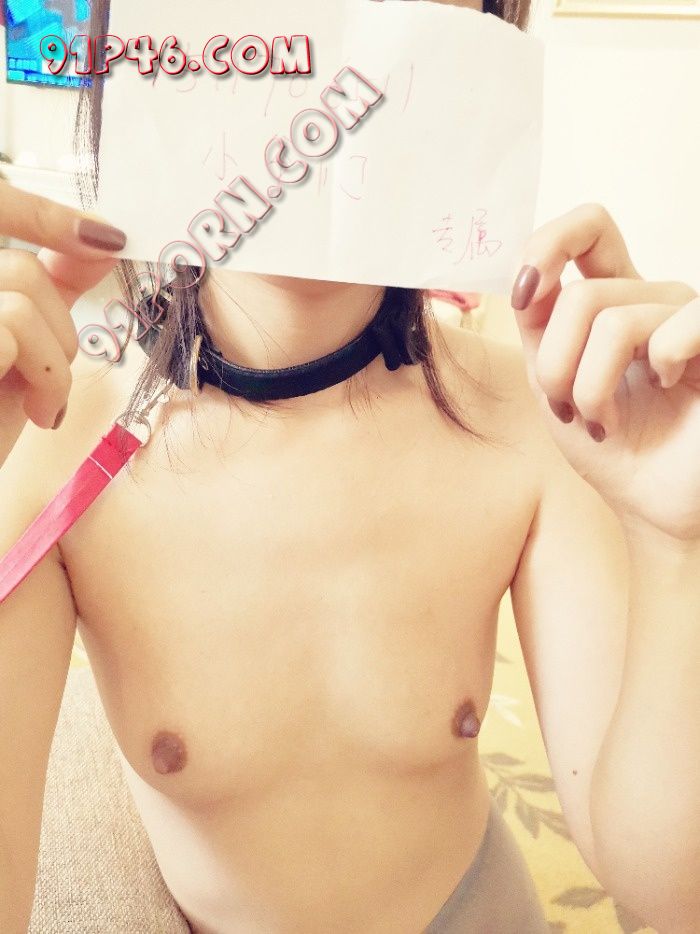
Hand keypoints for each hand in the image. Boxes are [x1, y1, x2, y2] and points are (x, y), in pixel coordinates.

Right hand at [0, 178, 124, 441]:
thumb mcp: (28, 346)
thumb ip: (54, 289)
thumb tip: (102, 240)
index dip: (48, 216)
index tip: (109, 238)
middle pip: (19, 268)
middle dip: (59, 326)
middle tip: (53, 379)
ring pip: (21, 294)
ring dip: (56, 359)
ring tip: (47, 404)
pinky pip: (13, 328)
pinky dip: (48, 377)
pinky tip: (42, 415)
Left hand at [510, 203, 699, 541]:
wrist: (650, 502)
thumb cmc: (609, 446)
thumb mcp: (552, 380)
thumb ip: (538, 325)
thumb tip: (523, 274)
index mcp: (612, 300)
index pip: (589, 231)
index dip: (548, 245)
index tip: (523, 295)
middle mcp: (652, 298)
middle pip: (580, 295)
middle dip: (555, 365)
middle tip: (566, 410)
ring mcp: (688, 316)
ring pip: (612, 320)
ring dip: (591, 387)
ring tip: (604, 421)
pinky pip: (673, 329)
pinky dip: (654, 370)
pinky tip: (668, 388)